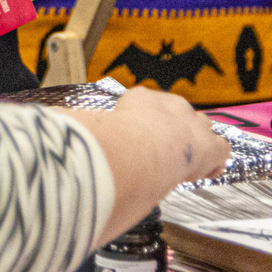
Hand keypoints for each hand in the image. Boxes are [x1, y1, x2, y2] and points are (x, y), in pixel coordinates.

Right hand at [68, 87, 230, 243]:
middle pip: (178, 111)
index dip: (145, 121)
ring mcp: (192, 123)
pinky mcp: (209, 145)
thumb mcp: (92, 127)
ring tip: (185, 162)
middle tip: (163, 151)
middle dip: (173, 129)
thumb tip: (51, 128)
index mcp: (141, 98)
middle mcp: (169, 104)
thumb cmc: (114, 140)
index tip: (140, 135)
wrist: (142, 145)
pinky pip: (220, 150)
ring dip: (195, 144)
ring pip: (201, 127)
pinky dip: (214, 161)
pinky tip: (205, 172)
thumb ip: (79, 127)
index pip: (147, 102)